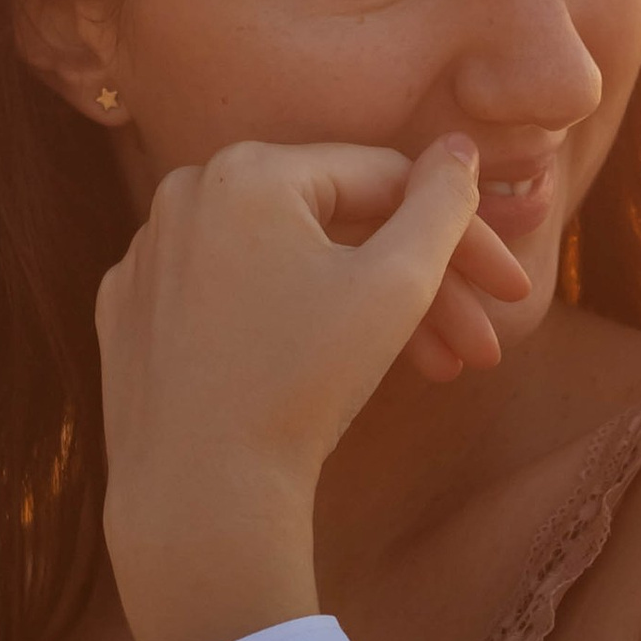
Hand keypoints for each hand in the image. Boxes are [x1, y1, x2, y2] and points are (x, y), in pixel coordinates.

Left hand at [96, 136, 532, 640]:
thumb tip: (459, 146)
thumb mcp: (395, 285)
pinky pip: (229, 299)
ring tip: (432, 371)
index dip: (464, 238)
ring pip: (285, 264)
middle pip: (336, 227)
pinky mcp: (130, 314)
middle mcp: (184, 194)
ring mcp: (148, 256)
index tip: (510, 292)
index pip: (385, 181)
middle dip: (421, 289)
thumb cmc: (301, 385)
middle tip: (482, 347)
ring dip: (365, 311)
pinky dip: (285, 324)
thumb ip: (441, 204)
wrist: (197, 495)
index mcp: (248, 170)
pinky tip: (332, 372)